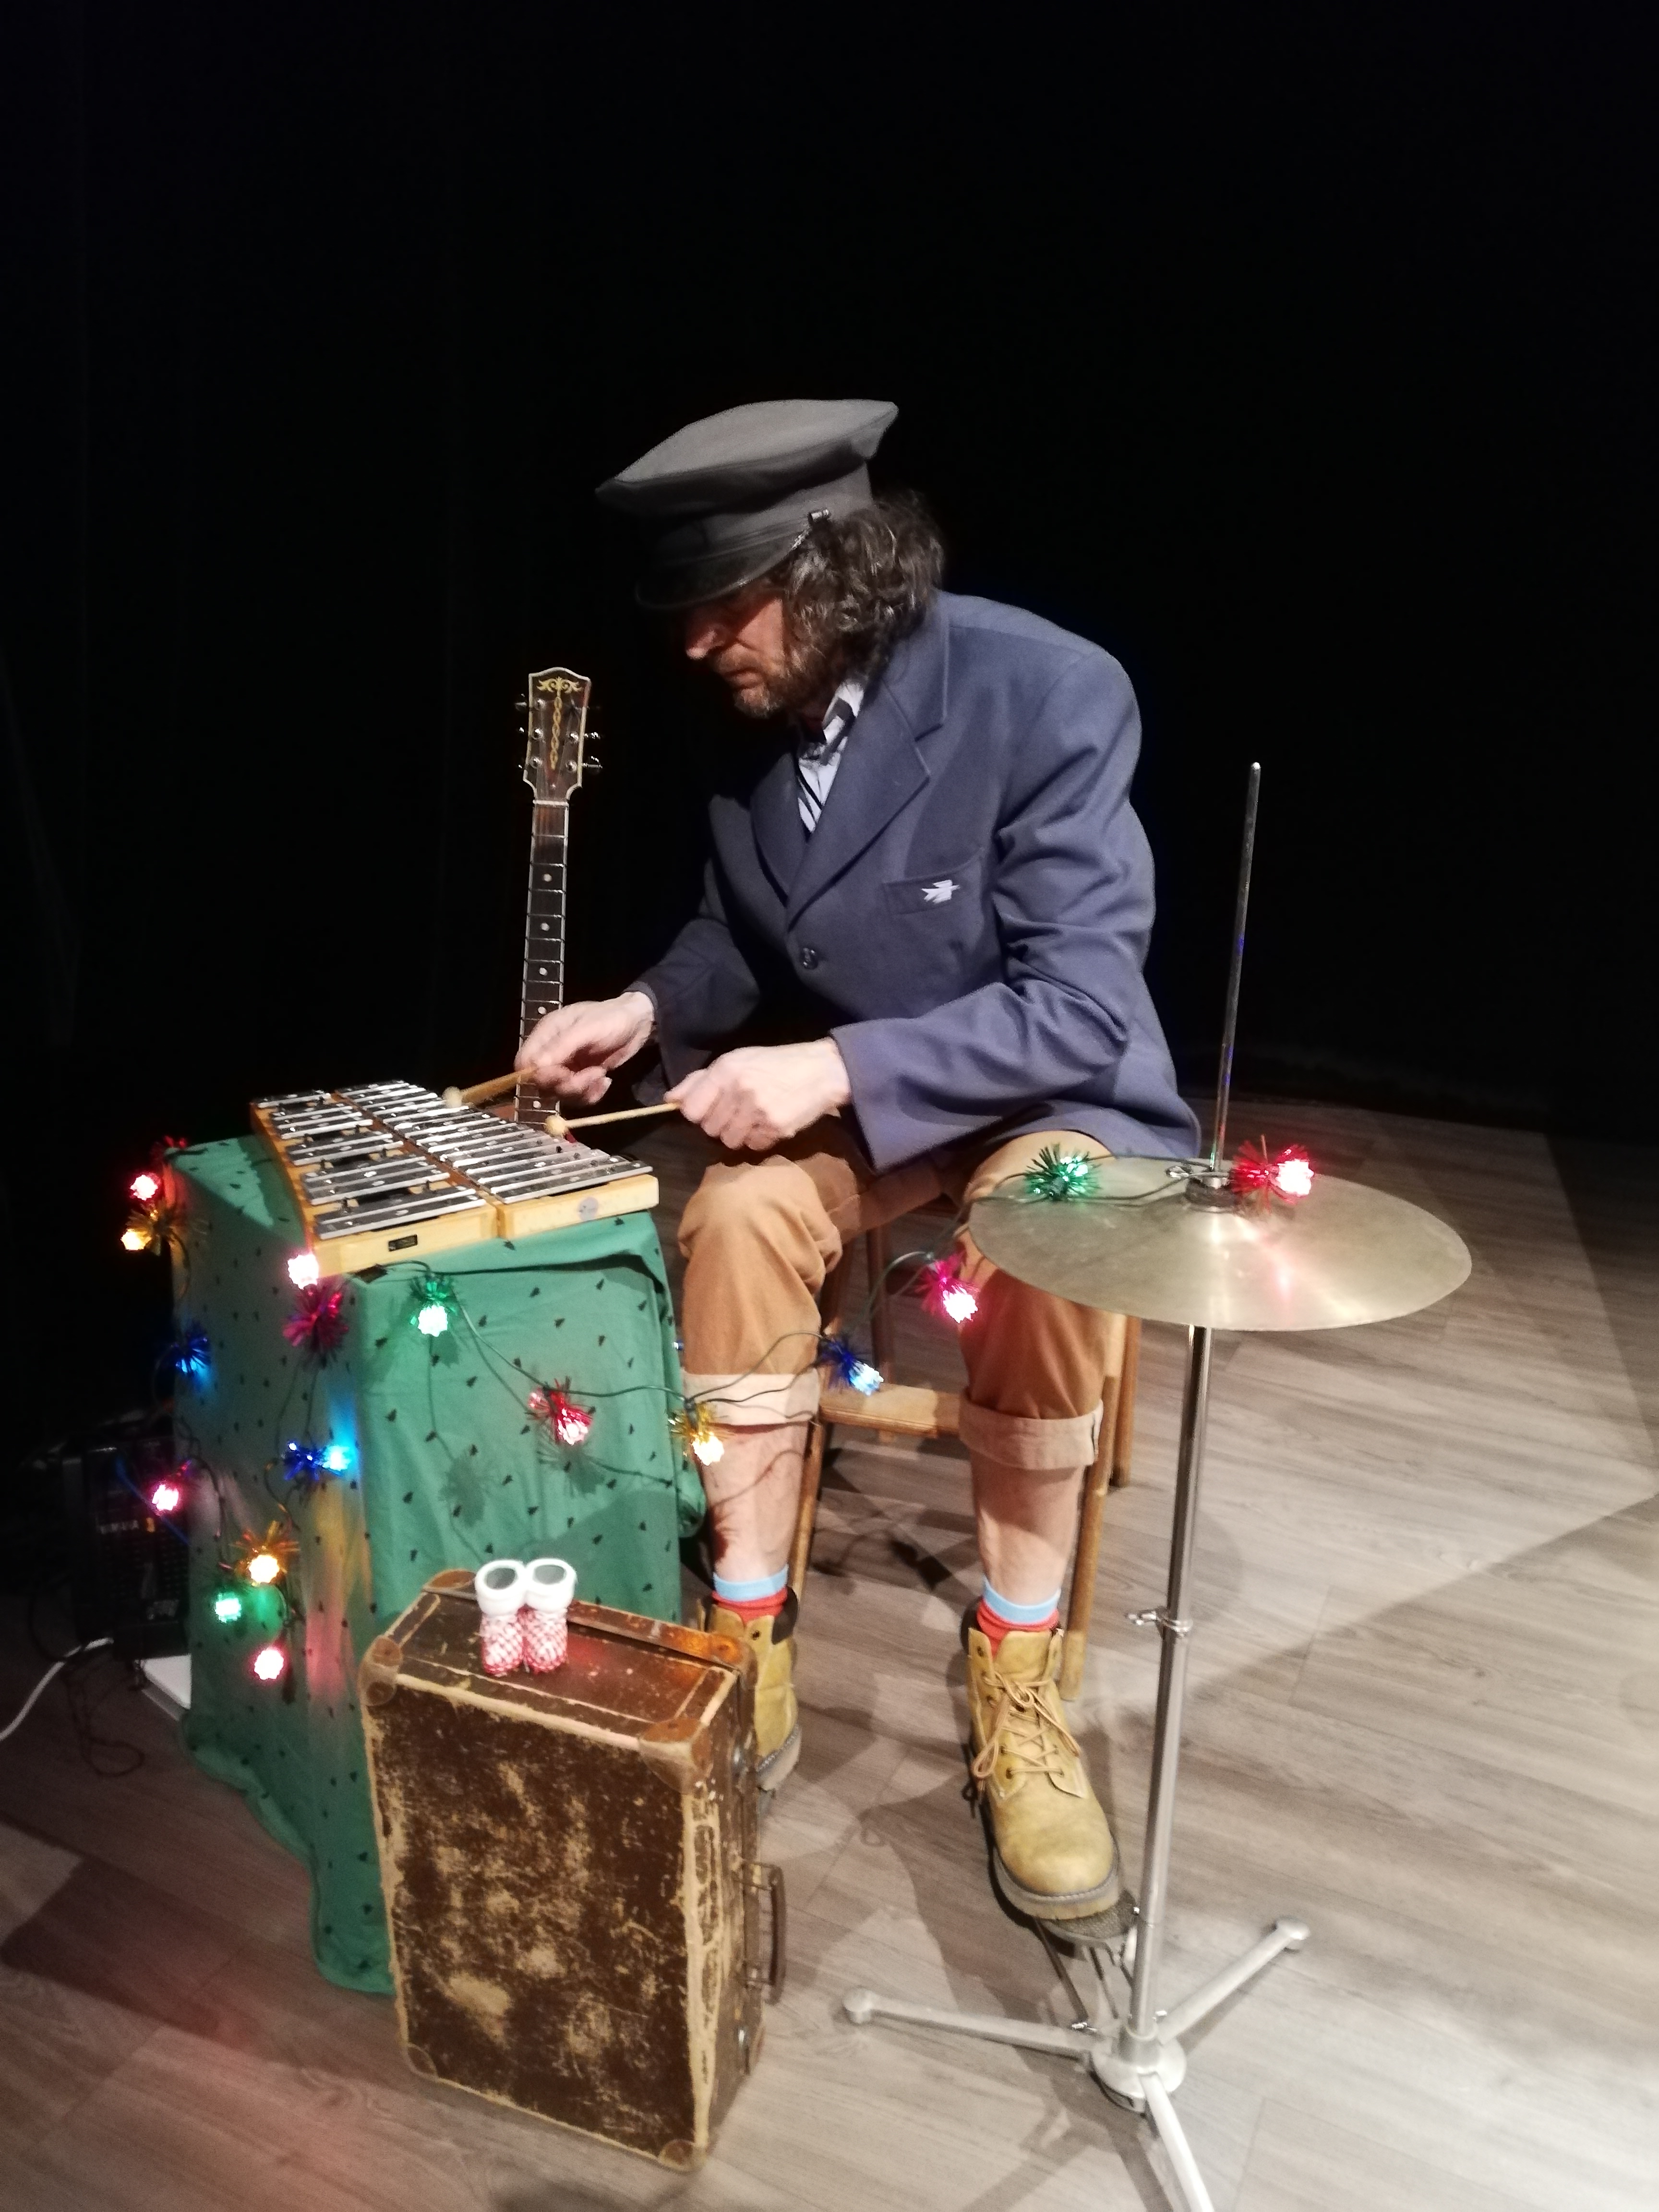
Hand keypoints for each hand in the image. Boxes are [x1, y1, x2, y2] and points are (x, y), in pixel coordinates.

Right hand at [515, 992, 653, 1105]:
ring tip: (600, 1074)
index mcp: (546, 1035)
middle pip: (542, 1083)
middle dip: (566, 1085)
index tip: (562, 1075)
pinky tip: (605, 1081)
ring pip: (560, 1094)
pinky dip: (592, 1095)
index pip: (524, 1062)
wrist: (637, 1024)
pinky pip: (578, 1098)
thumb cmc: (611, 1019)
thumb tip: (535, 1066)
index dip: (538, 1075)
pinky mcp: (581, 1079)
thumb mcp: (587, 1029)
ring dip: (582, 1090)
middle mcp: (552, 1053)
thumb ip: (562, 1046)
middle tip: (590, 1075)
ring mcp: (567, 1068)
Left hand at [667, 1040, 851, 1150]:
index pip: (692, 1109)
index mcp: (726, 1069)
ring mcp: (757, 1111)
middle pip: (709, 1128)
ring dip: (739, 1133)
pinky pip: (753, 1146)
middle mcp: (739, 1089)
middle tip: (738, 1110)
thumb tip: (670, 1100)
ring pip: (729, 1140)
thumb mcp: (737, 1060)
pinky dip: (759, 1139)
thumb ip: (700, 1080)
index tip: (711, 1109)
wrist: (821, 1071)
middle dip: (720, 1123)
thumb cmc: (775, 1064)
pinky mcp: (775, 1128)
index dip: (699, 1113)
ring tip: (754, 1117)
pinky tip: (769, 1122)